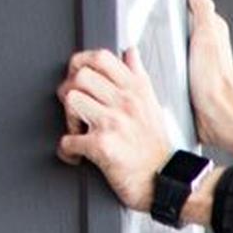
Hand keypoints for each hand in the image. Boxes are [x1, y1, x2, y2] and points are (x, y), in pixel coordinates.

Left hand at [57, 43, 177, 207]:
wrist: (165, 180)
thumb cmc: (155, 146)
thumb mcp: (152, 104)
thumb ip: (138, 75)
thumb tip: (130, 52)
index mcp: (136, 90)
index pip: (101, 57)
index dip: (81, 62)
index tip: (77, 75)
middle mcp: (127, 102)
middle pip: (80, 77)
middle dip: (70, 92)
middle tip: (77, 109)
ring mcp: (115, 123)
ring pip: (71, 100)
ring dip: (68, 118)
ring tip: (78, 130)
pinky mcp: (103, 146)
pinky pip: (68, 140)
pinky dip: (67, 150)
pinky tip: (77, 154)